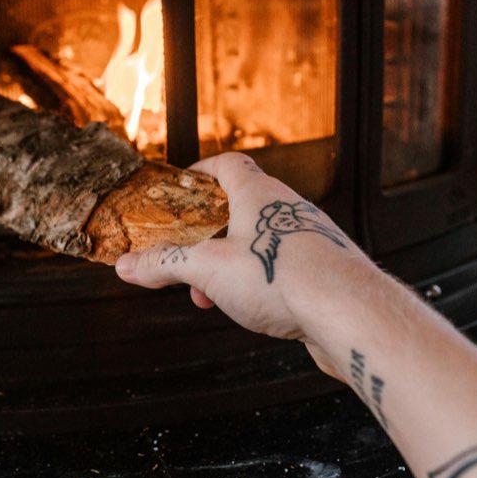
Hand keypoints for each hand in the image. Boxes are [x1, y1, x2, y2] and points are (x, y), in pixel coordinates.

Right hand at [114, 152, 385, 379]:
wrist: (349, 312)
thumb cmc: (282, 277)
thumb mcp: (207, 270)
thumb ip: (165, 264)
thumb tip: (126, 265)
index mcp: (259, 194)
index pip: (228, 165)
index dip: (201, 173)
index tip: (180, 191)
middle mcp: (288, 209)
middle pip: (241, 208)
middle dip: (207, 237)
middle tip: (187, 262)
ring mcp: (311, 239)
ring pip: (261, 244)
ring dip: (230, 266)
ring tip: (212, 298)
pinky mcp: (325, 271)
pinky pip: (283, 268)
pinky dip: (259, 284)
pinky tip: (252, 311)